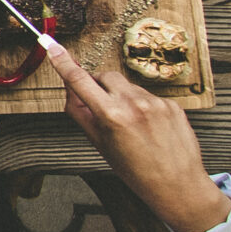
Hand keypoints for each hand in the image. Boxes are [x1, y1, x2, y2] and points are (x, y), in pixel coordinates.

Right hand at [47, 41, 230, 231]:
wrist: (177, 184)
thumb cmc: (136, 171)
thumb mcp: (100, 144)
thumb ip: (81, 113)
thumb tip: (70, 90)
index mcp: (112, 116)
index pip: (80, 81)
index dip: (63, 62)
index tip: (53, 47)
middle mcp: (134, 104)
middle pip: (105, 76)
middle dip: (99, 86)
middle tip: (101, 108)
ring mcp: (156, 102)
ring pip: (127, 86)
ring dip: (122, 96)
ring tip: (130, 124)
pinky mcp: (172, 104)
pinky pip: (148, 95)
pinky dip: (142, 106)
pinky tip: (148, 127)